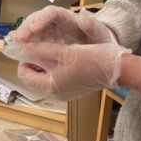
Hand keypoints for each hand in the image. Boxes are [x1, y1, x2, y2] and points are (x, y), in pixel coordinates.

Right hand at [7, 6, 115, 48]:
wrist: (101, 53)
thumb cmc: (100, 41)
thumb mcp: (100, 34)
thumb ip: (93, 26)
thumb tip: (84, 15)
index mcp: (68, 18)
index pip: (51, 13)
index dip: (41, 19)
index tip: (33, 28)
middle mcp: (55, 23)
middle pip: (37, 19)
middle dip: (27, 27)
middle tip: (19, 38)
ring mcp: (49, 33)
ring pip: (31, 29)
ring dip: (22, 35)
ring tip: (15, 43)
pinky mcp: (46, 43)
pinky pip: (33, 42)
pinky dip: (24, 45)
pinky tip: (17, 50)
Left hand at [12, 38, 128, 99]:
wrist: (116, 68)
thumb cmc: (91, 59)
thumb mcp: (63, 51)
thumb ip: (40, 50)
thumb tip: (23, 47)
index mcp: (51, 87)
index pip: (24, 74)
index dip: (24, 59)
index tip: (31, 46)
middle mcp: (55, 94)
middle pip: (33, 77)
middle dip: (34, 62)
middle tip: (41, 46)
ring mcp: (64, 93)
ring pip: (44, 77)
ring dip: (44, 64)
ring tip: (52, 50)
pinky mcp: (72, 89)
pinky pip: (55, 79)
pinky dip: (54, 69)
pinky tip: (62, 57)